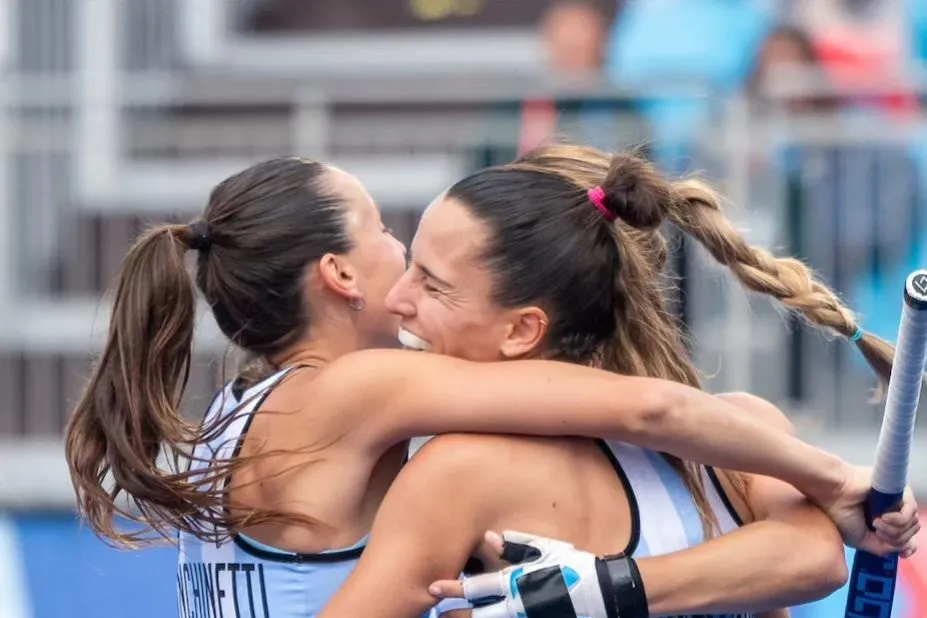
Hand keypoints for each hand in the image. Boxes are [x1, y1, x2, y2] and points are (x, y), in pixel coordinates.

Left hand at [429, 531, 604, 617]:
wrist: (606, 594)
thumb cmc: (575, 566)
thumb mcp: (547, 550)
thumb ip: (516, 545)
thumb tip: (488, 537)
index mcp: (518, 582)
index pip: (477, 587)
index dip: (452, 587)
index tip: (432, 587)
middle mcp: (518, 605)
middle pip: (476, 616)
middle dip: (454, 616)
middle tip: (438, 615)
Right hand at [818, 465, 919, 557]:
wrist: (833, 493)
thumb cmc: (840, 513)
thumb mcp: (860, 540)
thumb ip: (882, 548)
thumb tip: (901, 549)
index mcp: (885, 522)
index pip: (909, 537)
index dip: (908, 547)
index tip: (903, 555)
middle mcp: (893, 511)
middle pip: (910, 534)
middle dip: (894, 539)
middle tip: (876, 532)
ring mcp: (897, 501)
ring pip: (911, 525)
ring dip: (893, 530)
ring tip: (875, 523)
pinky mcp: (899, 491)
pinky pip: (910, 513)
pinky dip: (897, 521)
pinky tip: (882, 517)